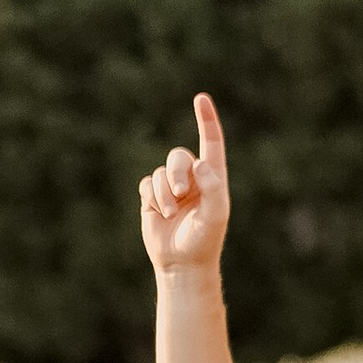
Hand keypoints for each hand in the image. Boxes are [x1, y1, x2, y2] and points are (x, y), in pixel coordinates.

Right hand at [137, 93, 229, 279]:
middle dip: (176, 173)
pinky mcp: (153, 198)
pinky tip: (159, 214)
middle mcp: (192, 178)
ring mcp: (171, 187)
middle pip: (178, 156)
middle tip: (180, 194)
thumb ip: (213, 187)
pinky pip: (147, 184)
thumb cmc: (204, 240)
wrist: (182, 264)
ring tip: (169, 213)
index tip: (200, 98)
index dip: (206, 120)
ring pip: (160, 172)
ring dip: (163, 193)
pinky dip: (152, 197)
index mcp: (212, 176)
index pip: (211, 141)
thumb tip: (199, 163)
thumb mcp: (215, 214)